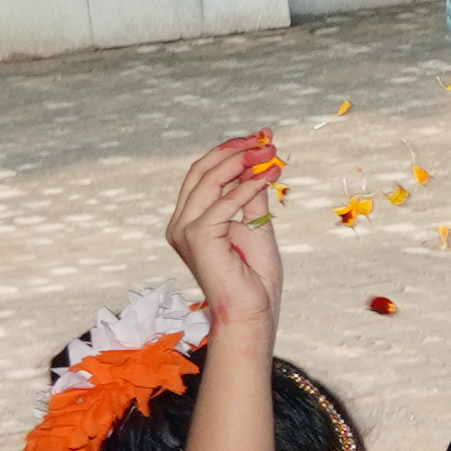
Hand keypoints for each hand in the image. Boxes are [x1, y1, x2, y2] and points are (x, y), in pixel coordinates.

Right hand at [163, 130, 285, 332]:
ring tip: (270, 153)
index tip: (259, 138)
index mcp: (190, 219)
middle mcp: (180, 222)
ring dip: (242, 162)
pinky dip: (247, 186)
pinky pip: (224, 202)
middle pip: (201, 170)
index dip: (230, 152)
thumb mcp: (255, 225)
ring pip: (209, 180)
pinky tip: (268, 176)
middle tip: (264, 139)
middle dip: (234, 150)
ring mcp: (184, 229)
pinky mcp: (197, 236)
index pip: (204, 174)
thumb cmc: (254, 277)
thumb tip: (258, 163)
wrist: (252, 312)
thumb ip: (251, 197)